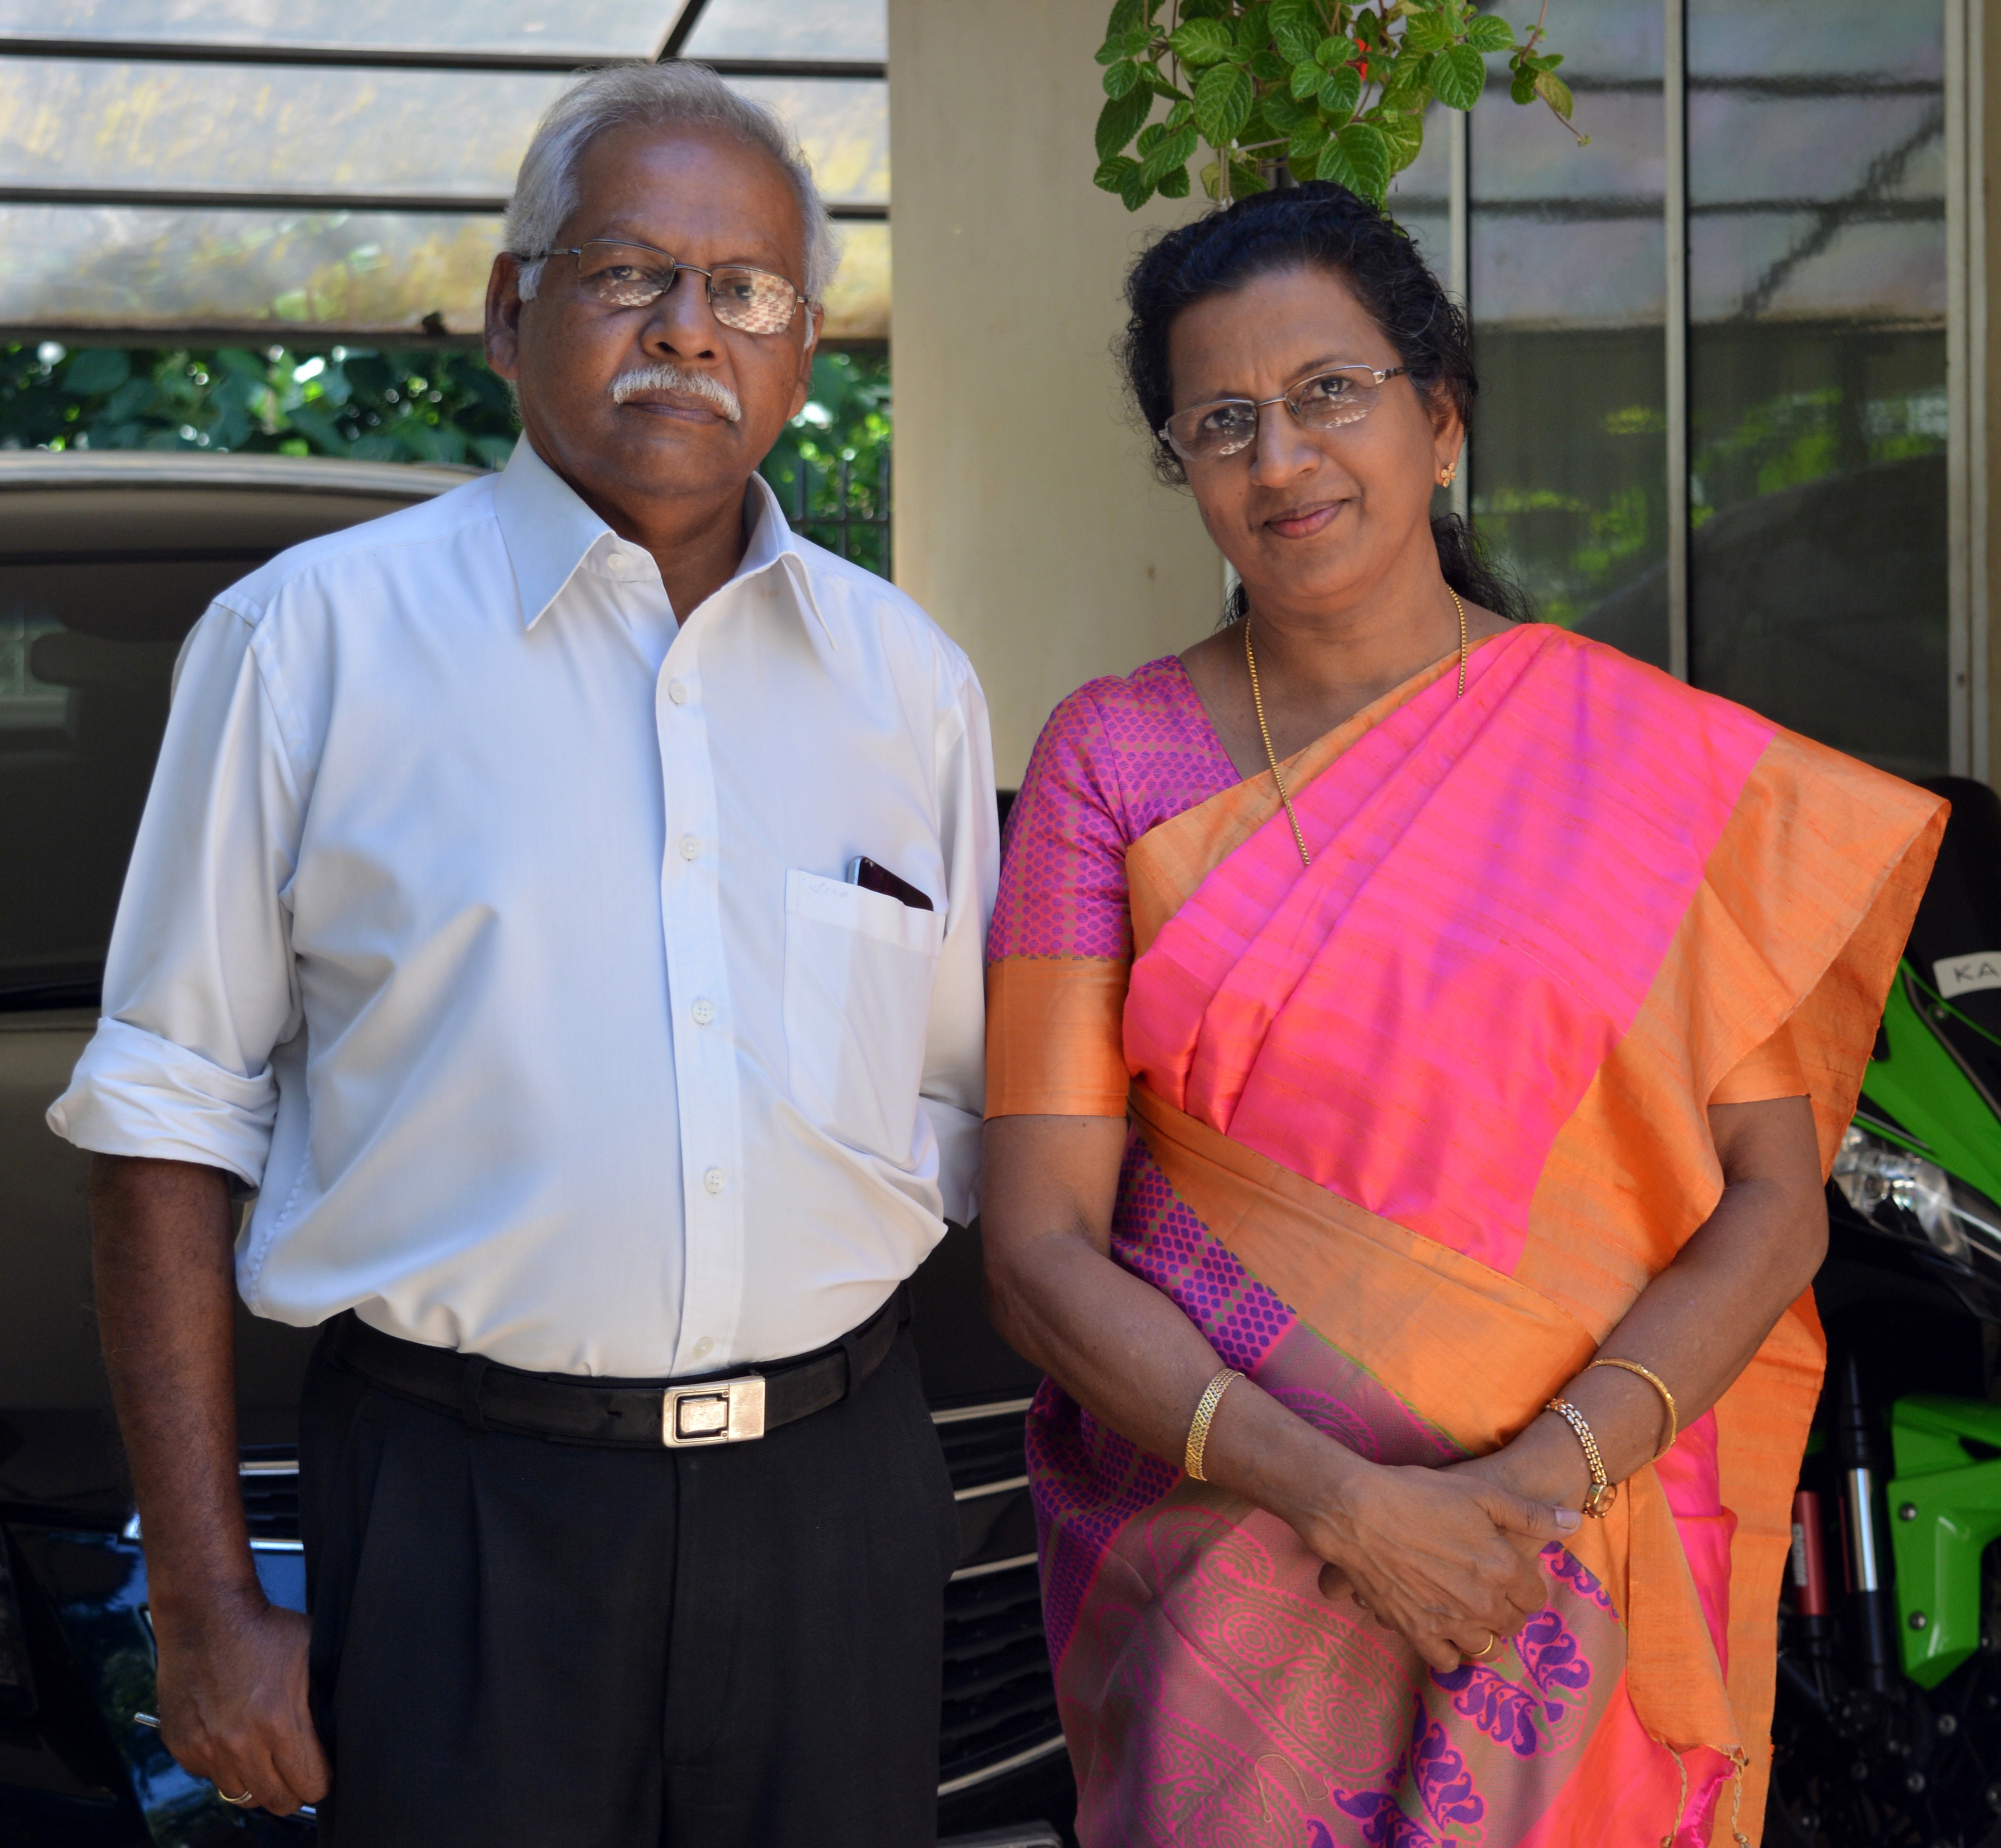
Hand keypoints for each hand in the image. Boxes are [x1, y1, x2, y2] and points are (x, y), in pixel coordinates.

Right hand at [153, 1591, 327, 1814]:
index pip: (310, 1785)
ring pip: (240, 1795)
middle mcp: (240, 1743)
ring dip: (255, 1780)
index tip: (323, 1769)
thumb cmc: (265, 1629)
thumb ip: (327, 1695)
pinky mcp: (181, 1746)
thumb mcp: (314, 1653)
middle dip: (293, 1789)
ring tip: (264, 1755)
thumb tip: (342, 1727)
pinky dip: (223, 1766)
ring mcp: (207, 1748)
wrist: (206, 1614)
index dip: (322, 1780)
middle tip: (296, 1771)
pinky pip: (209, 1776)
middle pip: (276, 1801)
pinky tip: (232, 1738)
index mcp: (280, 1722)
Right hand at [1298, 1461, 1580, 1673]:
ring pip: (1484, 1647)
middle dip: (1507, 1610)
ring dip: (1483, 1633)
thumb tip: (1575, 1522)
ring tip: (1468, 1612)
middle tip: (1489, 1589)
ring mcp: (1449, 1622)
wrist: (1357, 1512)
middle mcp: (1482, 1603)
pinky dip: (1450, 1652)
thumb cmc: (1419, 1494)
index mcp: (1503, 1568)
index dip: (1525, 1585)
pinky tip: (1444, 1631)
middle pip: (1512, 1624)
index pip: (1535, 1598)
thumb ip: (1530, 1514)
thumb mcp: (1480, 1492)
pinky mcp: (1417, 1632)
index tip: (1511, 1574)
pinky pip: (1446, 1661)